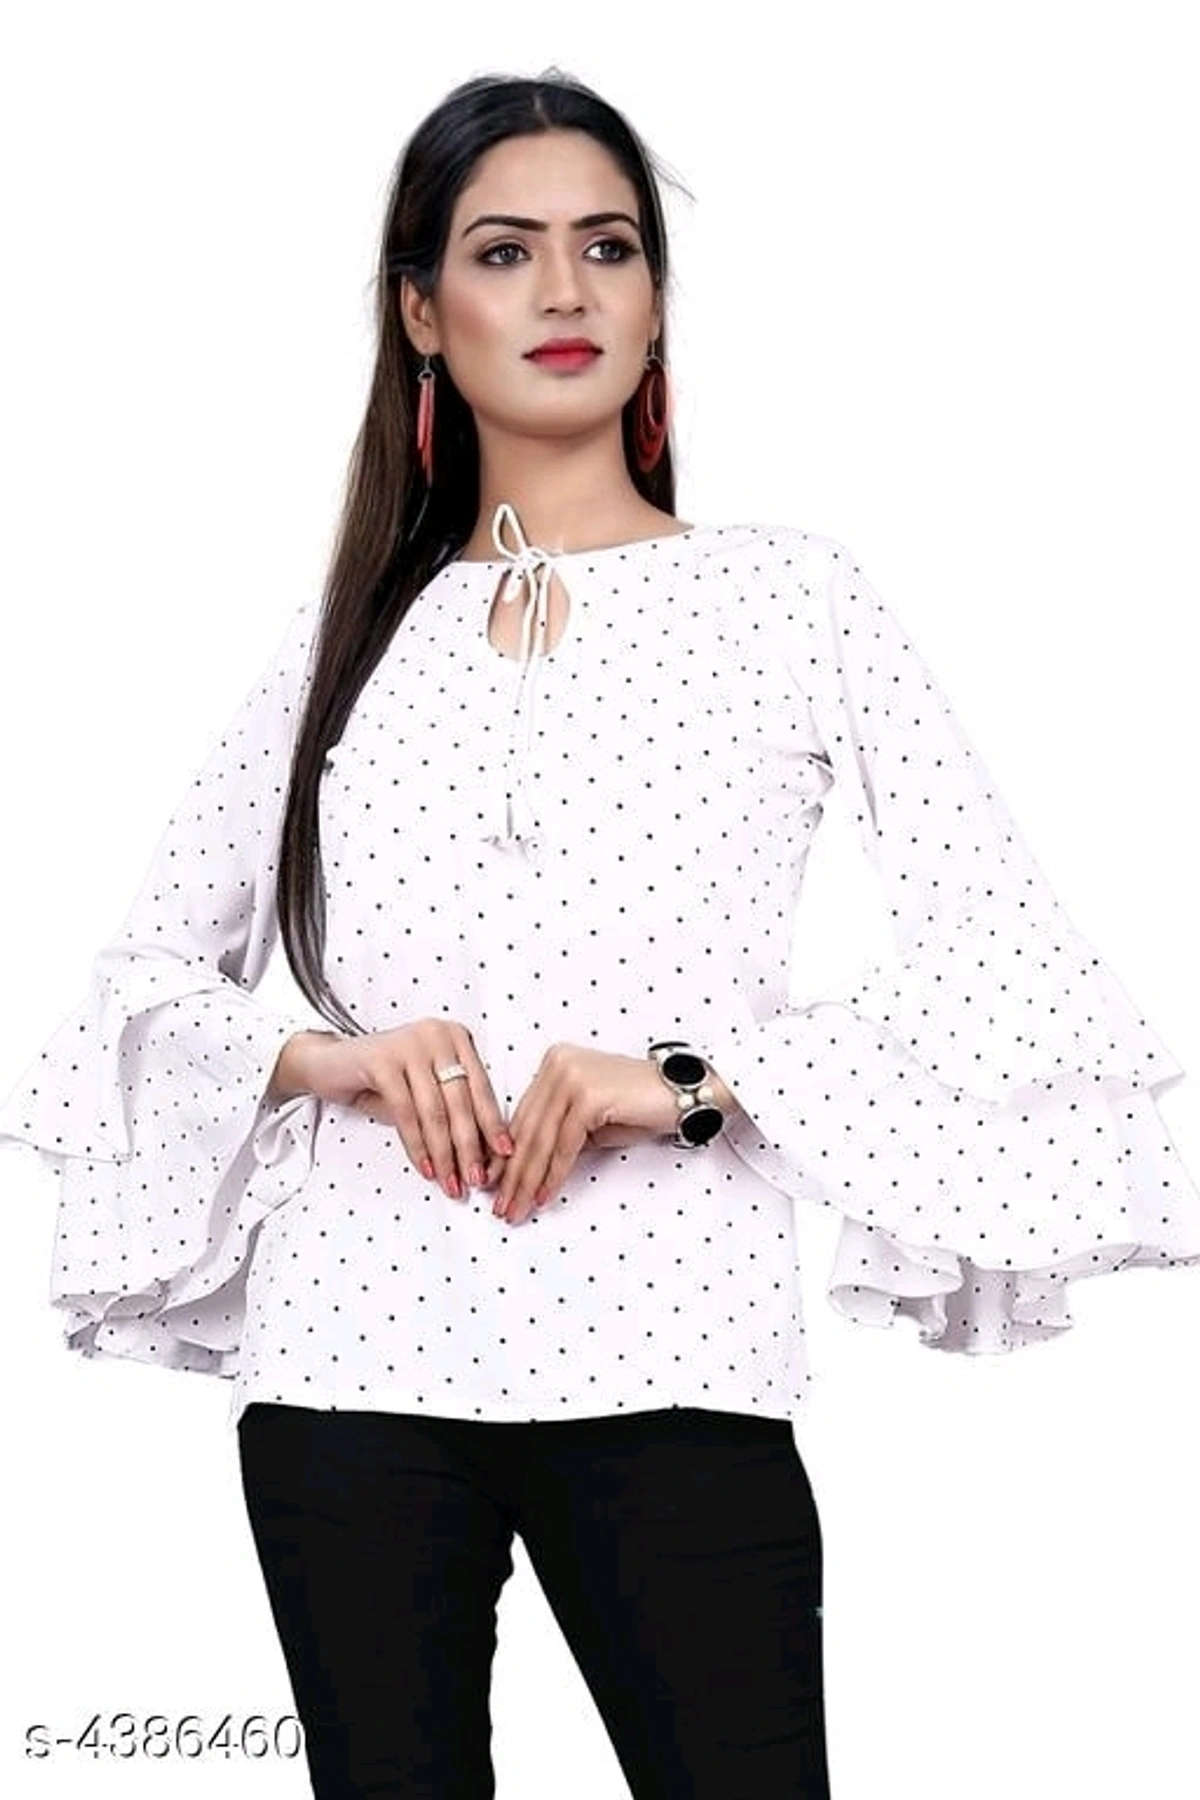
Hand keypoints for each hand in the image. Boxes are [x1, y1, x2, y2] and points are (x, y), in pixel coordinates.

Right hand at [270, 1021, 512, 1200]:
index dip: (493, 1123)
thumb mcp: (424, 1089)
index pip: (481, 1087)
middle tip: (477, 1179)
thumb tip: (484, 1153)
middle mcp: (437, 1035)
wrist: (329, 1062)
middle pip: (461, 1101)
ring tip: (451, 1182)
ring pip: (436, 1111)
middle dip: (470, 1147)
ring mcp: (410, 1044)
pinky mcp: (383, 1061)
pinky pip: (407, 1114)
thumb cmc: (383, 1078)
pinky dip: (417, 1146)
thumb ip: (451, 1110)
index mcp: (456, 1038)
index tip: (505, 1154)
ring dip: (445, 1153)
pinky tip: (426, 1168)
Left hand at [490, 1045, 677, 1225]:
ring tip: (516, 1208)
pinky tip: (543, 1195)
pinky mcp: (588, 1096)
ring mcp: (571, 1077)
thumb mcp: (587, 1118)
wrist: (680, 1092)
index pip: (522, 1116)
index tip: (494, 1182)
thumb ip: (556, 1132)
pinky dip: (553, 1174)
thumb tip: (523, 1165)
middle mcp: (557, 1064)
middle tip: (501, 1204)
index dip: (506, 1154)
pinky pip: (565, 1145)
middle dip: (511, 1173)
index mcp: (553, 1063)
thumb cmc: (638, 1105)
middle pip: (527, 1129)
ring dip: (527, 1180)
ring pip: (541, 1140)